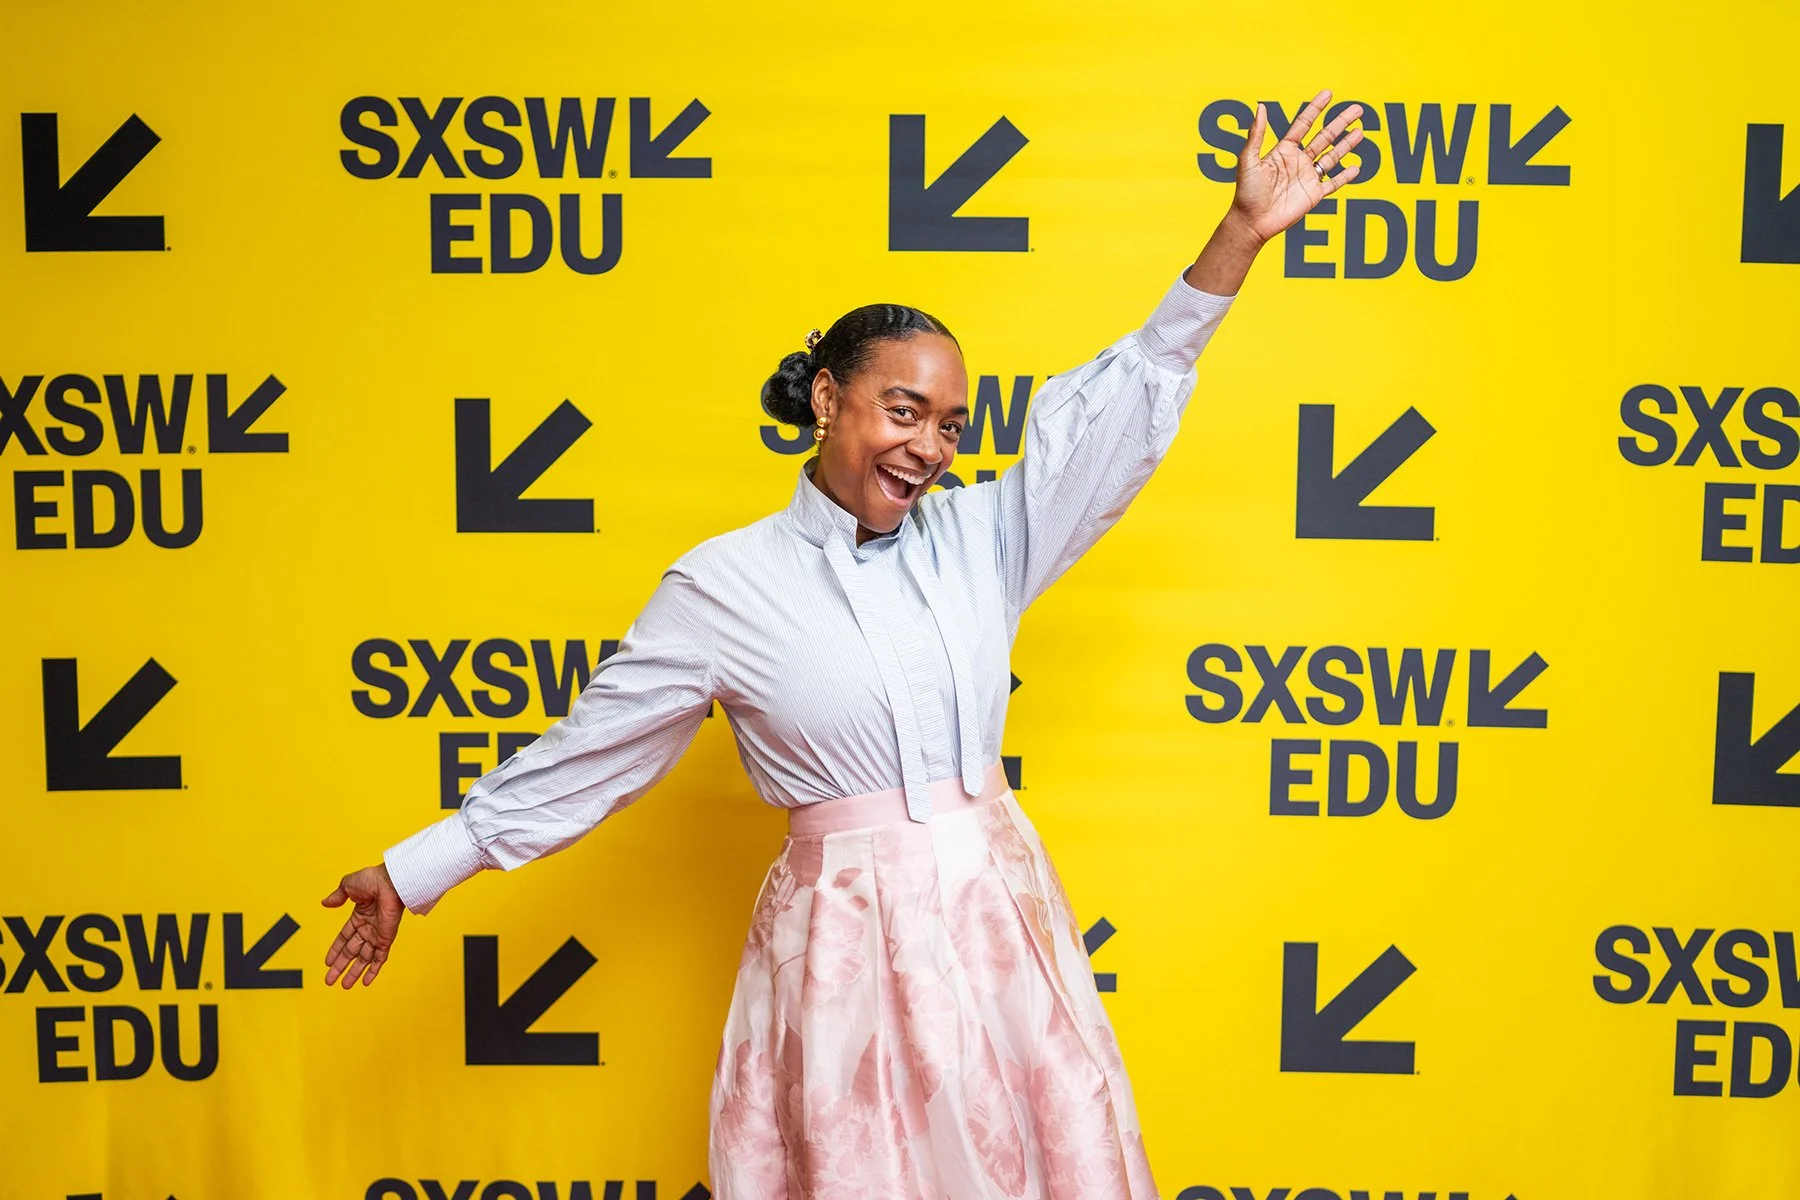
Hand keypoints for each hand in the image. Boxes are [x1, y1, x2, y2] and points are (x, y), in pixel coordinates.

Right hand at [321, 863, 404, 987]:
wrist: (391, 881)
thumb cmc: (373, 879)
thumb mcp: (348, 885)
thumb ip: (337, 896)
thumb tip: (325, 903)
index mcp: (359, 916)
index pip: (344, 938)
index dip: (335, 950)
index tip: (328, 962)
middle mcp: (367, 928)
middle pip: (351, 952)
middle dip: (340, 967)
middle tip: (330, 980)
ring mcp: (377, 934)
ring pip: (363, 959)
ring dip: (354, 973)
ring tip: (344, 986)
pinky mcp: (386, 938)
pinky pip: (380, 957)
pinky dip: (373, 970)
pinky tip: (366, 981)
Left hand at [1231, 88, 1363, 243]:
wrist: (1251, 222)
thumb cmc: (1245, 192)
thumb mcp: (1248, 160)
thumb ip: (1256, 134)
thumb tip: (1260, 106)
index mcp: (1284, 151)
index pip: (1304, 124)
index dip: (1316, 108)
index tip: (1328, 93)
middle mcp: (1298, 162)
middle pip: (1324, 137)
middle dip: (1340, 123)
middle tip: (1357, 109)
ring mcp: (1307, 178)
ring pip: (1332, 157)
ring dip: (1346, 144)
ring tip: (1360, 131)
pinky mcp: (1313, 195)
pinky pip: (1333, 184)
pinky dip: (1345, 176)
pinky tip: (1357, 167)